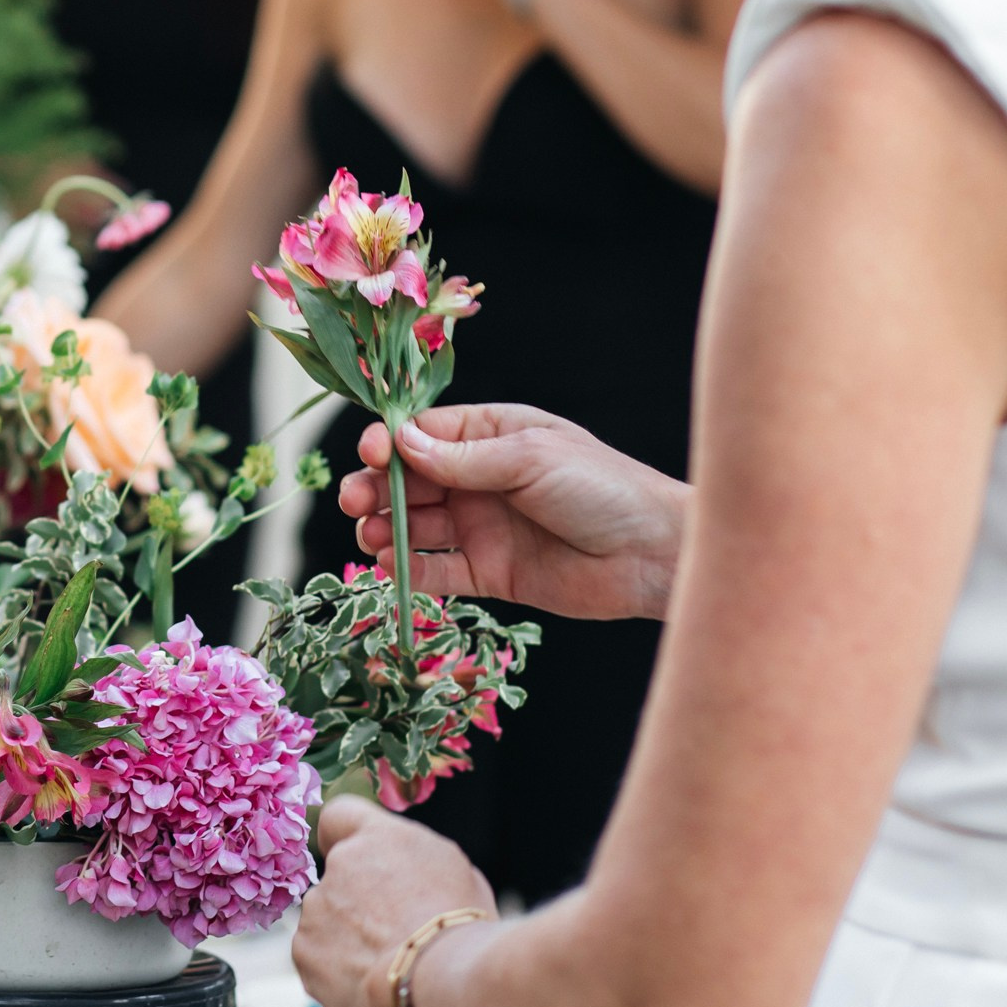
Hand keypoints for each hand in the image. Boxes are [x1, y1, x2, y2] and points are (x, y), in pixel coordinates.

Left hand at [293, 796, 496, 1006]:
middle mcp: (339, 863)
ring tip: (385, 964)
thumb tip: (407, 873)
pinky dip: (334, 969)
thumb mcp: (455, 871)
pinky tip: (366, 983)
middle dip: (356, 900)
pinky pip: (315, 957)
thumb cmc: (459, 924)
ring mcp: (316, 907)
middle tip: (391, 931)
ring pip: (325, 919)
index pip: (340, 814)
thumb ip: (416, 861)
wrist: (439, 978)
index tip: (359, 861)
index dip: (346, 838)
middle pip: (338, 877)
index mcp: (377, 836)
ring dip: (345, 936)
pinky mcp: (303, 950)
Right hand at [337, 405, 685, 621]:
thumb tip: (401, 444)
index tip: (370, 453)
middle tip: (354, 501)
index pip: (424, 433)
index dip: (391, 442)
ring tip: (370, 535)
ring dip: (386, 528)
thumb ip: (463, 458)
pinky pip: (438, 570)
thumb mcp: (530, 458)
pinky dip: (409, 570)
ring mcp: (483, 527)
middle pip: (410, 480)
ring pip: (416, 525)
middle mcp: (481, 479)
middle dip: (376, 488)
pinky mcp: (490, 573)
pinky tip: (390, 565)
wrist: (652, 553)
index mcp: (493, 436)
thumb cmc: (603, 487)